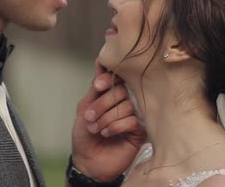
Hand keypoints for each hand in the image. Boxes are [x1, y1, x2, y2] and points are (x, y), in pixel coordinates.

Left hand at [70, 61, 145, 181]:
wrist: (87, 161)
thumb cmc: (85, 135)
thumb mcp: (84, 108)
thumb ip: (95, 89)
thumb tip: (100, 63)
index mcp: (111, 95)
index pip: (115, 78)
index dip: (108, 78)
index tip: (98, 86)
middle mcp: (124, 103)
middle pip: (120, 91)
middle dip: (102, 104)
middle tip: (90, 118)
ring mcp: (133, 116)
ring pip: (126, 106)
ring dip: (107, 118)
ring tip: (96, 129)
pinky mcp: (140, 131)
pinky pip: (132, 120)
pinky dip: (116, 126)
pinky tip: (107, 133)